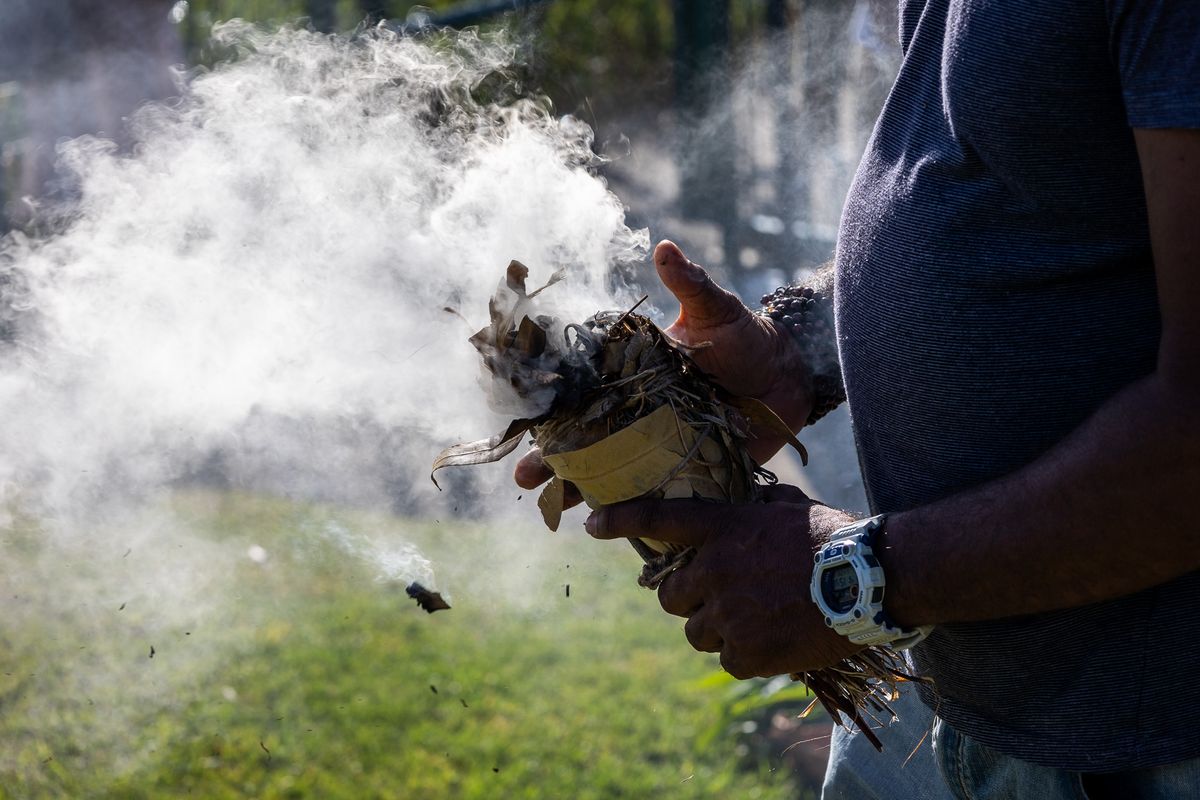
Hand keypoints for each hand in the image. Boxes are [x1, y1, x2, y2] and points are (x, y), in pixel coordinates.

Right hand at [514, 239, 811, 497]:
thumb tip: (665, 248)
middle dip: (551, 460)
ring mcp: (657, 445)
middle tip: (524, 479)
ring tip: (557, 509)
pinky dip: (633, 510)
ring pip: (610, 471)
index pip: (581, 392)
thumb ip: (690, 285)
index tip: (525, 422)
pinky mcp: (684, 471)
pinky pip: (653, 494)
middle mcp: (636, 412)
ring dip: (581, 490)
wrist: (788, 377)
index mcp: (631, 373)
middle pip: (584, 439)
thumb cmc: (745, 337)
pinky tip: (609, 525)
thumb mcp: (715, 311)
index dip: (551, 408)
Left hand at [585, 484, 862, 677]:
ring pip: (696, 632)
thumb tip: (749, 508)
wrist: (872, 579)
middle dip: (687, 599)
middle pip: (669, 596)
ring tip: (755, 621)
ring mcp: (728, 613)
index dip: (621, 521)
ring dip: (715, 628)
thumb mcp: (789, 509)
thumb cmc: (837, 537)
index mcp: (724, 528)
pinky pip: (727, 659)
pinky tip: (774, 641)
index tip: (593, 525)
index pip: (659, 520)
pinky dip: (744, 655)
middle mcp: (715, 569)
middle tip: (718, 598)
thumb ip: (756, 510)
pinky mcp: (747, 652)